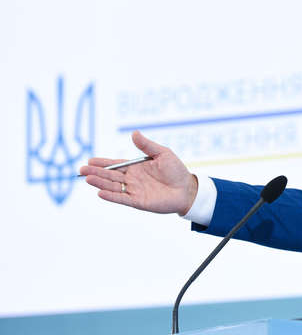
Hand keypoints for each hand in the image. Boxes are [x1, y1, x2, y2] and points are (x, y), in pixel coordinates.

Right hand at [79, 130, 197, 214]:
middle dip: (96, 172)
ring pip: (113, 186)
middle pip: (110, 175)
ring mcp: (134, 190)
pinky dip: (111, 196)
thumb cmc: (176, 170)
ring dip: (100, 183)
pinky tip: (100, 192)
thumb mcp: (162, 153)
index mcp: (136, 167)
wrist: (187, 188)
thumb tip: (134, 133)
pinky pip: (122, 198)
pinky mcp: (138, 201)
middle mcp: (132, 179)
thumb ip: (147, 145)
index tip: (89, 160)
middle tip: (81, 170)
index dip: (103, 163)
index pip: (115, 164)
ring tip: (87, 179)